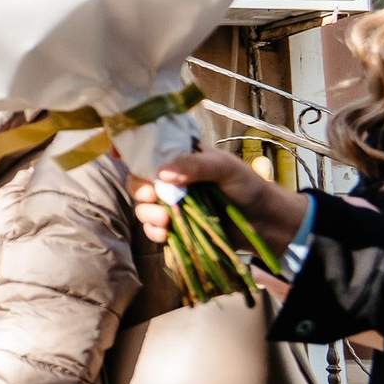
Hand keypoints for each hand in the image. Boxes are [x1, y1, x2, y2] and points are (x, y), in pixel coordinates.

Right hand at [128, 147, 306, 251]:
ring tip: (164, 221)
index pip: (148, 148)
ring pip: (143, 206)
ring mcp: (173, 203)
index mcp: (181, 157)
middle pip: (138, 180)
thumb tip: (163, 173)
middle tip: (150, 197)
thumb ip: (196, 165)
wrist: (266, 222)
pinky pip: (154, 228)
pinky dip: (154, 232)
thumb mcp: (225, 168)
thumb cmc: (249, 187)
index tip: (117, 155)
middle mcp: (172, 178)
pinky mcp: (176, 226)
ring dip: (147, 214)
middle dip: (139, 190)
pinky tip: (164, 234)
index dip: (129, 149)